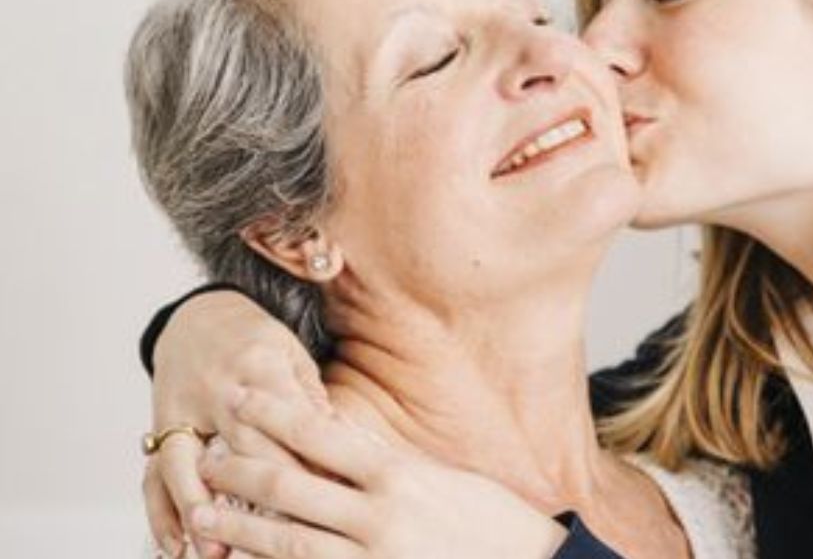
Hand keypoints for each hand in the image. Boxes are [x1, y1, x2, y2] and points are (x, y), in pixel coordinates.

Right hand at [143, 291, 326, 558]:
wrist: (196, 318)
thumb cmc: (256, 341)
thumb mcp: (292, 354)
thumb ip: (311, 399)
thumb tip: (340, 444)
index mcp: (259, 366)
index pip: (289, 422)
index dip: (310, 463)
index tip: (331, 499)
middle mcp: (216, 389)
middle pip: (242, 449)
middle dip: (265, 496)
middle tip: (288, 535)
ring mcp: (182, 410)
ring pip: (187, 465)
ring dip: (202, 511)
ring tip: (217, 553)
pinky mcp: (159, 428)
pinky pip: (153, 474)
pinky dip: (162, 513)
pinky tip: (177, 546)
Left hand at [190, 389, 568, 558]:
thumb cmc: (488, 521)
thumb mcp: (441, 479)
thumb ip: (388, 466)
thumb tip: (340, 446)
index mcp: (398, 474)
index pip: (321, 433)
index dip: (275, 412)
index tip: (242, 395)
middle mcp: (380, 515)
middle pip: (291, 485)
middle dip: (242, 467)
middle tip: (206, 453)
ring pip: (287, 540)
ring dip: (240, 526)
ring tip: (200, 512)